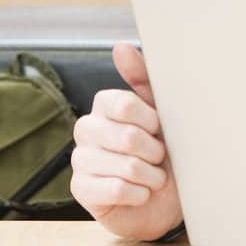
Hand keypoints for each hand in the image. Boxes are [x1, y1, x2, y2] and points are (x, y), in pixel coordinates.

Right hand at [70, 42, 183, 240]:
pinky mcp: (79, 189)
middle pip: (129, 137)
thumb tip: (120, 47)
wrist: (165, 198)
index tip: (160, 129)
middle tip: (159, 158)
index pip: (126, 104)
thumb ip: (143, 78)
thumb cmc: (164, 151)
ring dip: (152, 176)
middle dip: (156, 152)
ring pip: (127, 166)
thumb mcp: (162, 111)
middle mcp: (86, 128)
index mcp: (104, 105)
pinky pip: (117, 189)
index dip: (152, 121)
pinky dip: (140, 194)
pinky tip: (140, 193)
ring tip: (153, 177)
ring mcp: (80, 159)